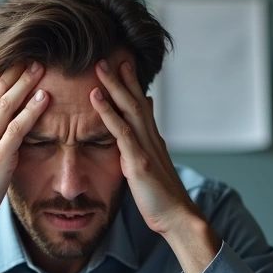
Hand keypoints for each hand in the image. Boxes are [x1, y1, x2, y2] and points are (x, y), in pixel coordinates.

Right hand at [0, 62, 50, 259]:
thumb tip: (3, 132)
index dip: (1, 75)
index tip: (15, 59)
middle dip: (14, 71)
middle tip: (31, 53)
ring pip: (7, 103)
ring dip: (25, 82)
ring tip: (40, 67)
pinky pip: (18, 127)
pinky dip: (32, 109)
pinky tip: (45, 97)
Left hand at [90, 59, 220, 272]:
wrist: (177, 217)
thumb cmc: (162, 197)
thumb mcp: (153, 168)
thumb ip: (146, 147)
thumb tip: (143, 134)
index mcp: (153, 140)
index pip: (142, 105)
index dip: (132, 84)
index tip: (123, 63)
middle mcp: (151, 138)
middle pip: (136, 100)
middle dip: (123, 77)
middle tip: (109, 55)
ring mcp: (145, 147)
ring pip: (129, 109)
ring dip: (114, 86)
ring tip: (100, 66)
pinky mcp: (138, 161)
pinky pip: (121, 131)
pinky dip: (107, 111)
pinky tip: (95, 97)